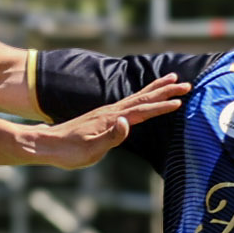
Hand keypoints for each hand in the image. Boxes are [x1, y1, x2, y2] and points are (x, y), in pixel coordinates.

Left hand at [17, 75, 190, 169]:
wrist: (47, 143)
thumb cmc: (68, 152)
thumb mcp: (90, 150)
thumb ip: (110, 137)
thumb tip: (126, 122)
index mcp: (111, 120)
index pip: (142, 111)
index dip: (161, 107)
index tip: (179, 102)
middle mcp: (111, 112)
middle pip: (143, 98)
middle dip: (165, 91)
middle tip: (187, 84)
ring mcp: (107, 112)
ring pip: (137, 97)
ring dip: (156, 89)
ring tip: (172, 81)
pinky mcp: (103, 115)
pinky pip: (129, 102)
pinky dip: (142, 96)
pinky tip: (145, 96)